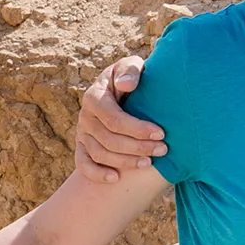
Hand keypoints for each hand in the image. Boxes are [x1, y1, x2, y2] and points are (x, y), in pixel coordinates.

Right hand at [74, 56, 165, 178]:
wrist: (120, 88)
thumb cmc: (130, 77)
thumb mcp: (132, 66)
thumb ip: (130, 70)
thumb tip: (126, 85)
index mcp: (94, 97)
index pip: (114, 119)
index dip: (138, 129)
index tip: (161, 133)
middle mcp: (84, 116)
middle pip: (109, 140)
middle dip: (137, 147)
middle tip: (162, 150)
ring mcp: (82, 133)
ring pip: (100, 154)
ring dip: (125, 162)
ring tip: (148, 163)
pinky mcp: (82, 146)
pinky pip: (83, 164)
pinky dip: (97, 174)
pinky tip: (115, 178)